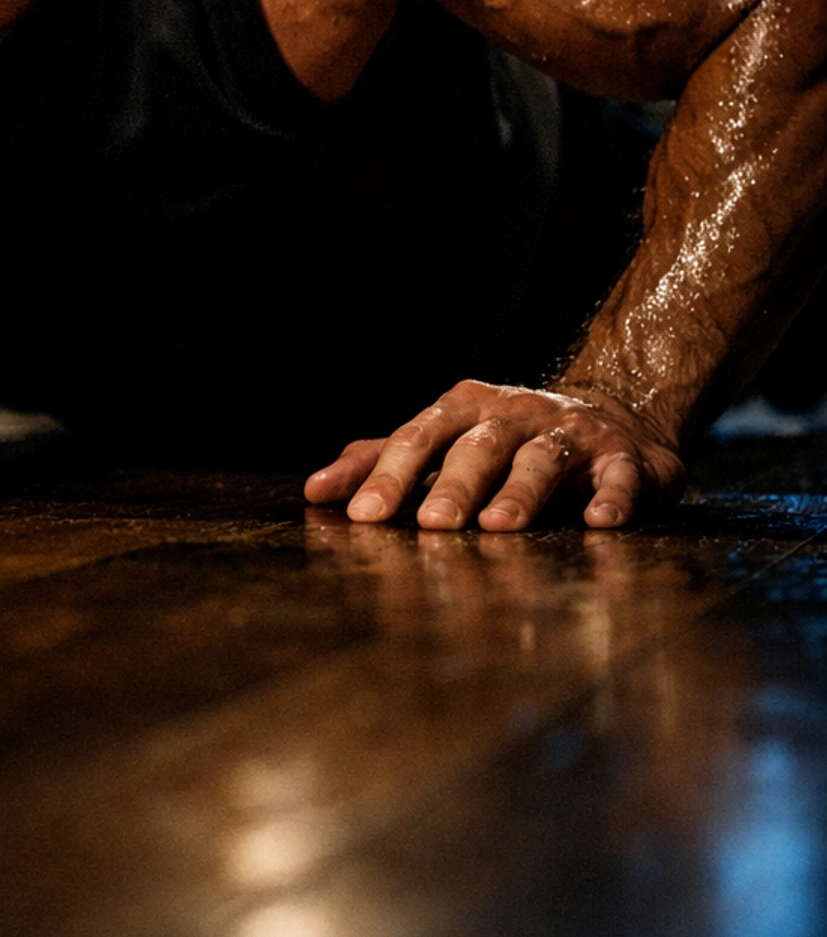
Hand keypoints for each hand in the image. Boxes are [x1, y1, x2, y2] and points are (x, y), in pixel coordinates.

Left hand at [303, 379, 684, 531]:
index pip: (419, 438)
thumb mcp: (441, 441)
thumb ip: (380, 462)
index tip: (363, 515)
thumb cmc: (502, 439)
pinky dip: (612, 495)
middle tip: (430, 525)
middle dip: (453, 484)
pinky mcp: (623, 457)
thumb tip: (314, 491)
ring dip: (521, 491)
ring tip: (498, 527)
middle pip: (478, 445)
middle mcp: (514, 414)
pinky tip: (599, 521)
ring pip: (544, 457)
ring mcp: (570, 432)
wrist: (607, 415)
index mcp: (463, 409)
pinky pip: (619, 474)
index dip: (390, 474)